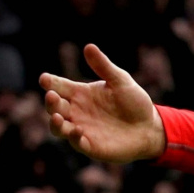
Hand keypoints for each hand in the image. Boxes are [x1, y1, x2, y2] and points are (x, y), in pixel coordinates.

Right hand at [41, 44, 166, 162]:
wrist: (149, 127)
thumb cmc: (134, 102)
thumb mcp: (120, 81)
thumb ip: (104, 66)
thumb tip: (89, 47)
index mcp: (81, 93)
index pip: (59, 86)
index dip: (50, 82)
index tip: (44, 79)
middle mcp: (77, 111)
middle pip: (55, 106)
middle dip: (50, 101)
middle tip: (51, 95)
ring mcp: (81, 128)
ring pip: (59, 127)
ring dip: (55, 122)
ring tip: (56, 116)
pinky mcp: (90, 145)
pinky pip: (76, 142)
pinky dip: (74, 137)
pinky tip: (77, 130)